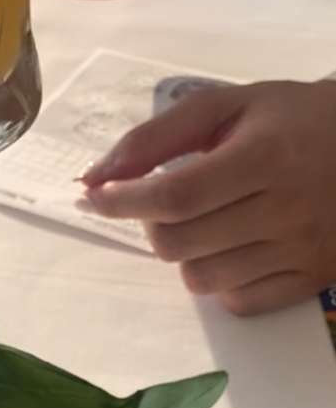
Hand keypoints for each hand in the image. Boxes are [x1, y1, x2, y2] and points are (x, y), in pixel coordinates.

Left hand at [79, 81, 335, 314]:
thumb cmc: (292, 118)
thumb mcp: (226, 105)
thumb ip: (155, 137)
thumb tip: (93, 178)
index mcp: (266, 156)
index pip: (175, 197)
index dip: (124, 202)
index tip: (97, 197)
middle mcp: (288, 210)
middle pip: (179, 243)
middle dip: (151, 223)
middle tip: (165, 199)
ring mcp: (304, 251)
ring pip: (201, 279)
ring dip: (184, 252)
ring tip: (206, 220)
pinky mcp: (315, 280)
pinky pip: (237, 301)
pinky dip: (220, 279)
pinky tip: (234, 245)